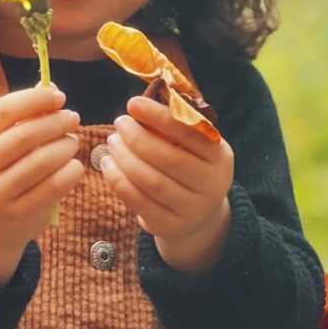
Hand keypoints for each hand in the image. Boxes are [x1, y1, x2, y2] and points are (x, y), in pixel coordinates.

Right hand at [0, 86, 82, 284]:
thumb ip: (20, 117)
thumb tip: (50, 87)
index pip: (3, 110)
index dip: (34, 99)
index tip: (59, 96)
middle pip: (24, 135)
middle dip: (55, 122)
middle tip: (72, 118)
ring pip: (41, 161)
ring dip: (65, 146)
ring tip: (72, 142)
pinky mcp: (19, 215)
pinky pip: (53, 188)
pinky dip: (70, 172)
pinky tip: (74, 166)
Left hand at [101, 95, 233, 273]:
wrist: (198, 214)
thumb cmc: (189, 165)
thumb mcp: (193, 145)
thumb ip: (175, 124)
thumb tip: (140, 102)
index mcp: (219, 156)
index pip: (190, 133)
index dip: (159, 117)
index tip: (133, 103)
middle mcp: (212, 185)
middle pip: (169, 159)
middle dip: (137, 138)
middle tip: (119, 123)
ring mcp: (192, 209)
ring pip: (152, 182)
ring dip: (124, 158)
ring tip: (111, 142)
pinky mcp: (170, 226)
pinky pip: (139, 202)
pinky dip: (119, 181)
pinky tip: (107, 165)